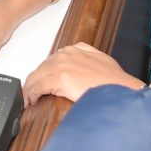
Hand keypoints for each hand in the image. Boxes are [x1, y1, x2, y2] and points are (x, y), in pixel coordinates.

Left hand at [22, 42, 142, 107]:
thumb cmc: (115, 81)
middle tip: (31, 95)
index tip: (40, 84)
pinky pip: (37, 86)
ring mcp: (61, 65)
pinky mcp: (59, 78)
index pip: (51, 62)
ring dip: (31, 89)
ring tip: (29, 100)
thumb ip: (87, 57)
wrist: (121, 90)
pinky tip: (31, 101)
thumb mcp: (101, 60)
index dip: (44, 75)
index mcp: (75, 49)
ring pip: (36, 77)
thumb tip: (80, 64)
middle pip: (41, 69)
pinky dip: (31, 94)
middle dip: (35, 82)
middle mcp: (65, 55)